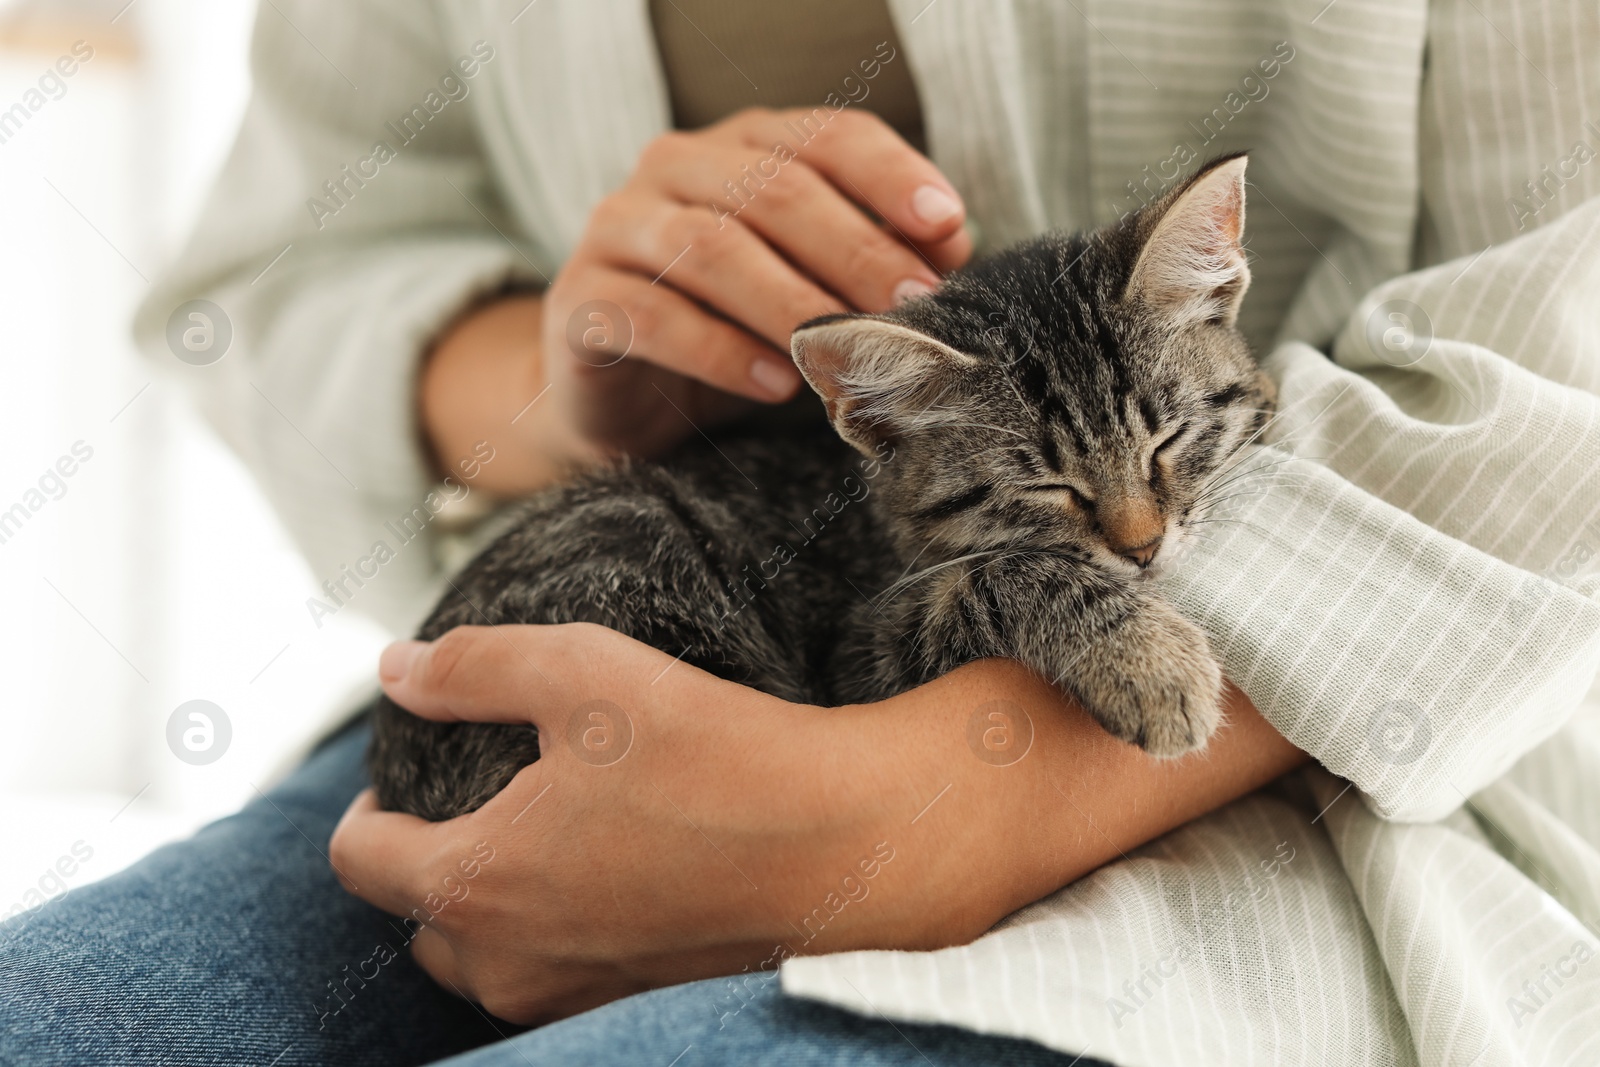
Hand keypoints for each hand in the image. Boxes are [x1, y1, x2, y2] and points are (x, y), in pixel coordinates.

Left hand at [329, 624, 1308, 1024]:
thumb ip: (471, 666)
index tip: (398, 770)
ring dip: (488, 901)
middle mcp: (509, 961)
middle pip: (417, 919)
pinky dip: (553, 925)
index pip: (360, 859)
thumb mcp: (583, 673)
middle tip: (475, 796)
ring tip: (542, 828)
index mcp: (475, 883)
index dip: (364, 807)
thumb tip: (396, 668)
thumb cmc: (718, 757)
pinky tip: (608, 863)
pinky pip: (553, 972)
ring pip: (483, 957)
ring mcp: (571, 994)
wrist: (848, 846)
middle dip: (426, 861)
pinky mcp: (632, 999)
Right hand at [421, 108, 970, 492]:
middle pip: (775, 189)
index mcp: (742, 147)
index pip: (825, 136)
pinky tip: (773, 385)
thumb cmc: (732, 334)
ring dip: (791, 302)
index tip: (948, 224)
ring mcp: (619, 228)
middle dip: (856, 249)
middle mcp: (675, 168)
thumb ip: (873, 261)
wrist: (618, 404)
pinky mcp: (579, 300)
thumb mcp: (812, 293)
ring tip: (842, 351)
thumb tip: (954, 246)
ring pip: (711, 247)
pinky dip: (721, 352)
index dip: (891, 175)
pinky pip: (652, 316)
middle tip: (911, 309)